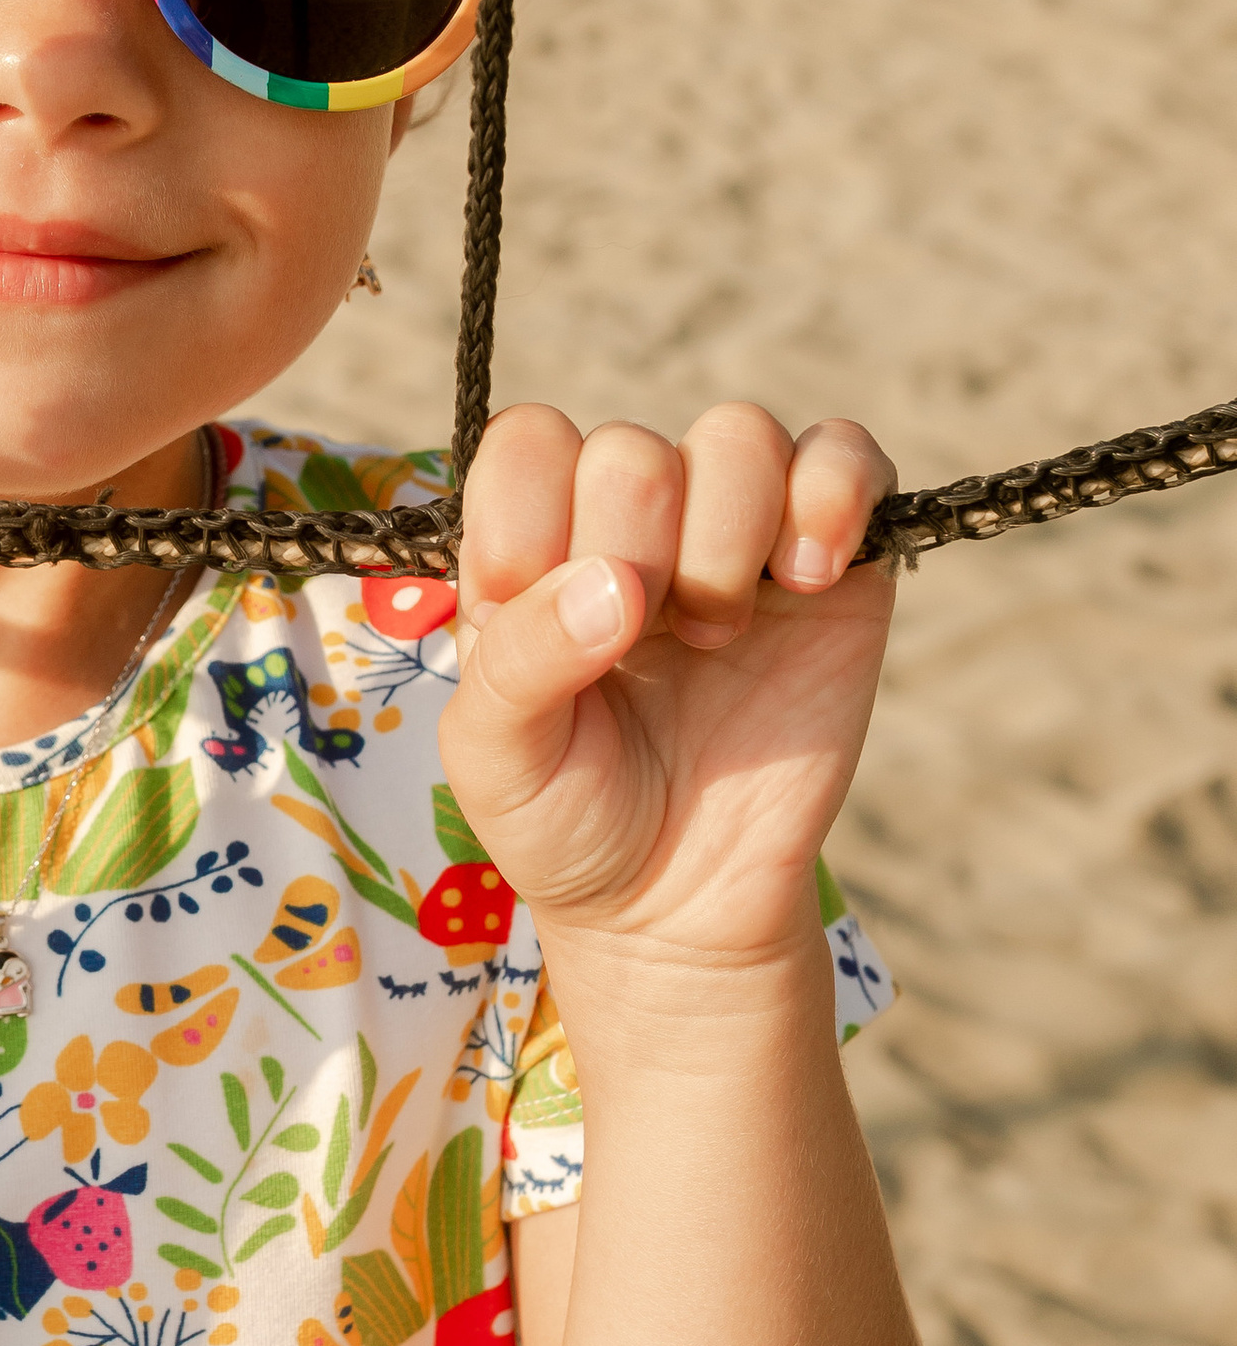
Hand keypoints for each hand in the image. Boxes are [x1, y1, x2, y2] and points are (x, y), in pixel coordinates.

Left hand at [438, 402, 893, 994]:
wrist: (679, 909)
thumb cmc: (569, 821)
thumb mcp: (499, 756)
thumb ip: (522, 658)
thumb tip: (614, 580)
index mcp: (536, 545)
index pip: (530, 442)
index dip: (532, 518)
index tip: (534, 616)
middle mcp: (633, 523)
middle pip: (633, 449)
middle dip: (633, 551)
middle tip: (645, 644)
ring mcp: (737, 535)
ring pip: (739, 435)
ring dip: (724, 535)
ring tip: (715, 633)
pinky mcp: (835, 566)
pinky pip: (848, 455)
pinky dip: (833, 493)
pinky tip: (807, 580)